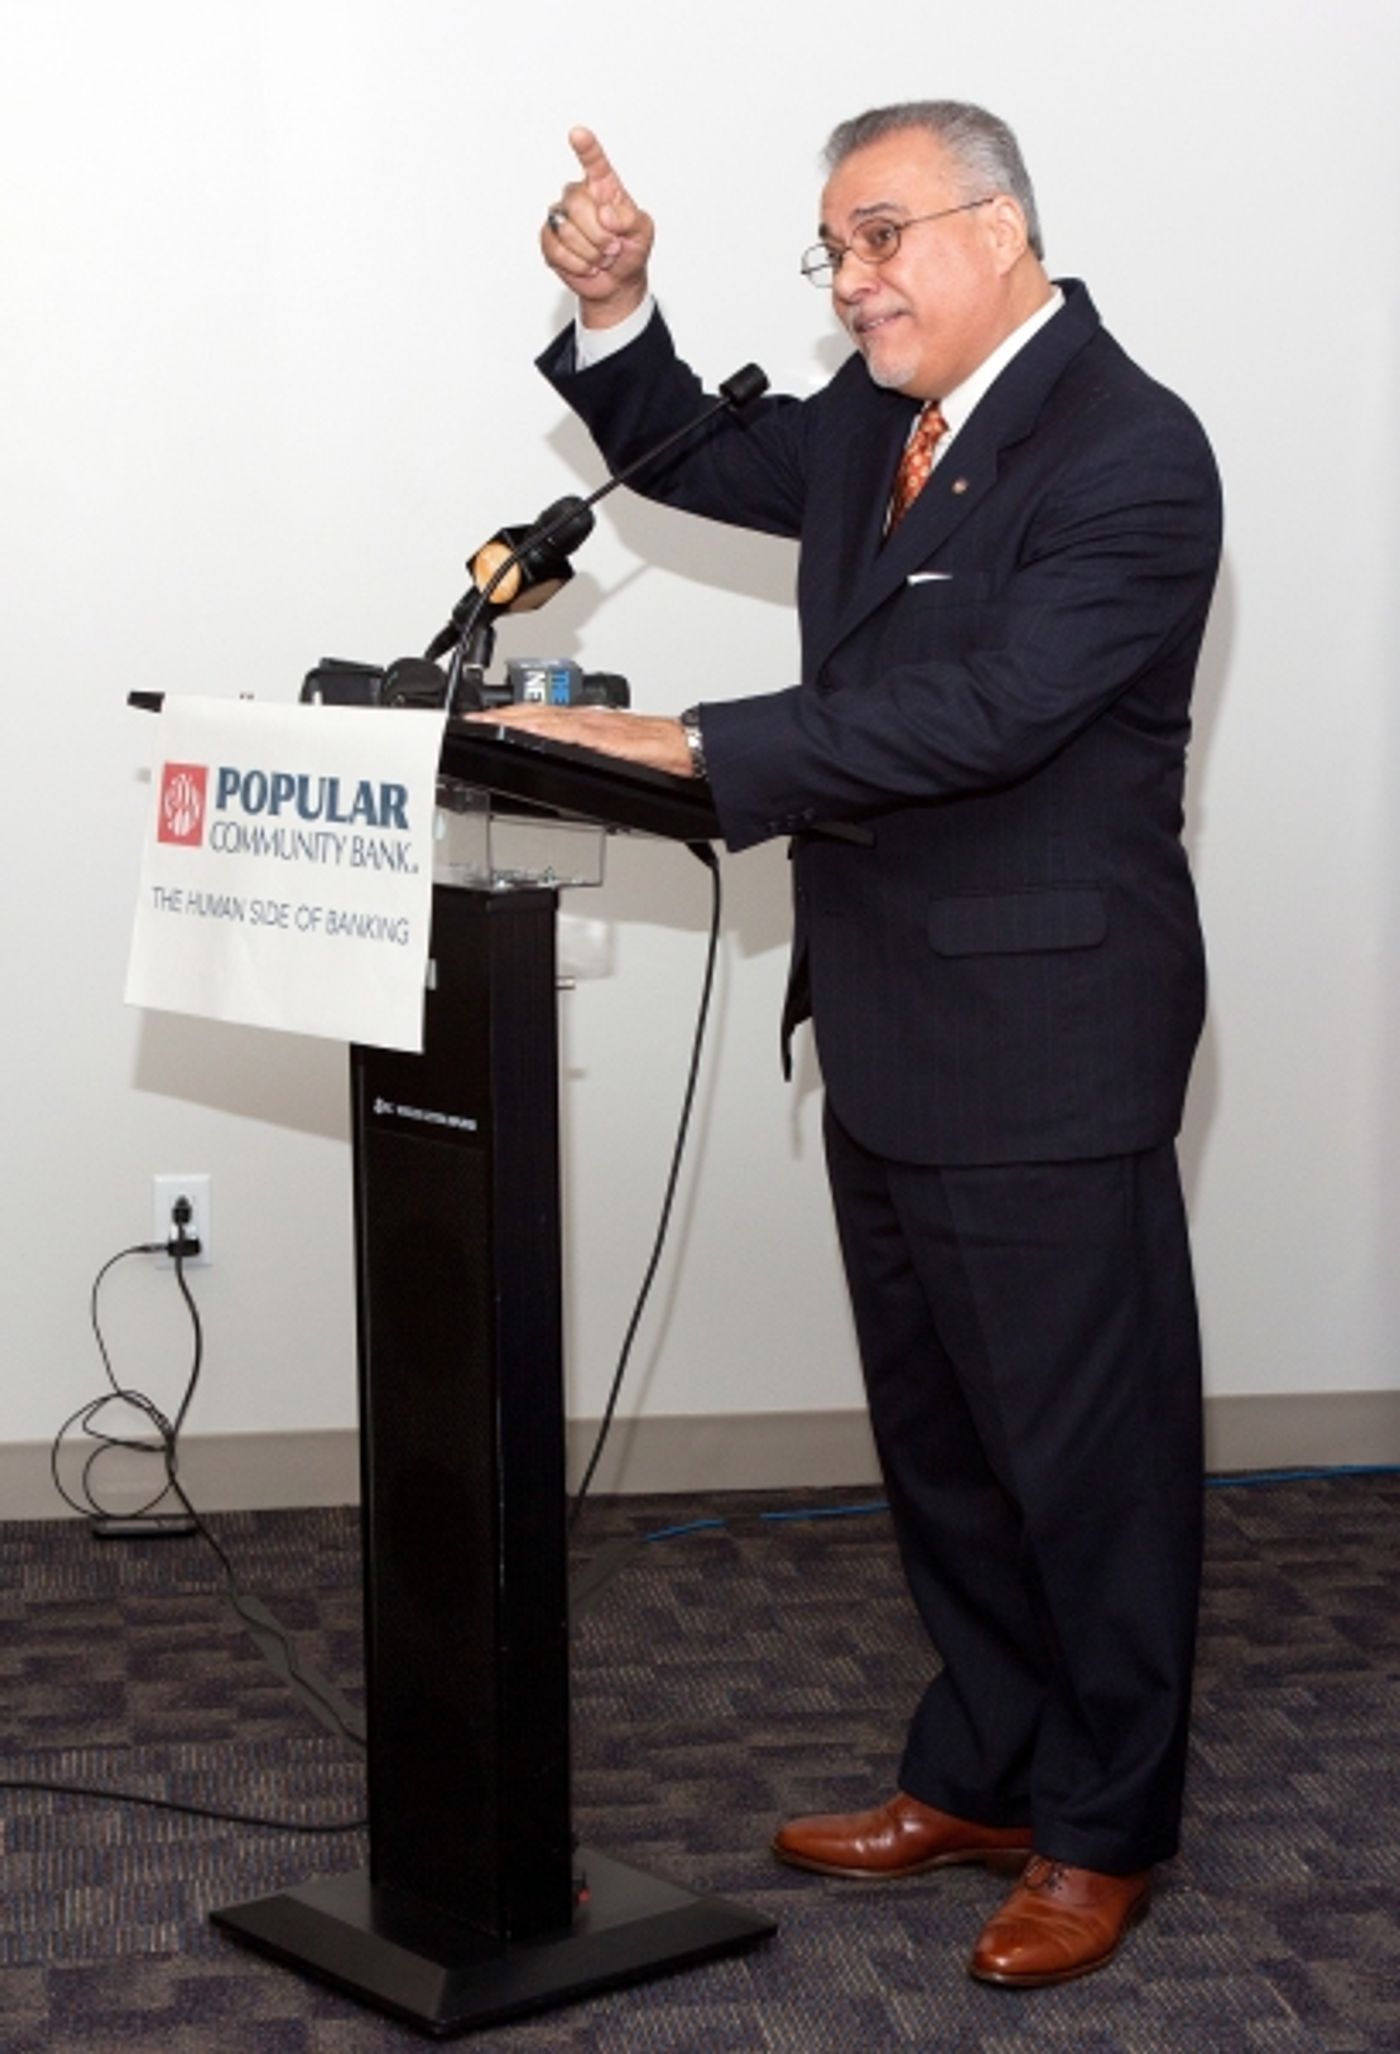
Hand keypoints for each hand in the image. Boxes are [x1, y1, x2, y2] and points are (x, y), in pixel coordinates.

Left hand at [466, 704, 691, 776]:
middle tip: (469, 718)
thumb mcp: (617, 751)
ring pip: (547, 718)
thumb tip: (567, 760)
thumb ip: (591, 752)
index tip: (481, 719)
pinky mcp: (605, 740)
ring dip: (515, 719)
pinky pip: (569, 733)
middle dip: (502, 715)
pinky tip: (525, 730)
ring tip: (486, 722)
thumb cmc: (660, 751)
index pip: (541, 715)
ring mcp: (596, 728)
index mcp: (589, 724)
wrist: (689, 748)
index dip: (510, 715)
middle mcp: (588, 721)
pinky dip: (544, 730)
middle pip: (537, 712)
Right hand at [541, 127, 653, 328]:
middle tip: (613, 246)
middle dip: (599, 234)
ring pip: (567, 230)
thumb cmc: (630, 249)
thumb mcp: (643, 232)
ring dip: (591, 253)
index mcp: (603, 186)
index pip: (594, 162)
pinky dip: (578, 265)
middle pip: (577, 204)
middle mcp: (578, 196)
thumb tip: (606, 214)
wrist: (618, 282)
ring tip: (601, 256)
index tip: (578, 133)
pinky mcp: (549, 240)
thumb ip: (631, 218)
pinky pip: (557, 250)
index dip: (586, 148)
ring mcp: (561, 217)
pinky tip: (587, 265)